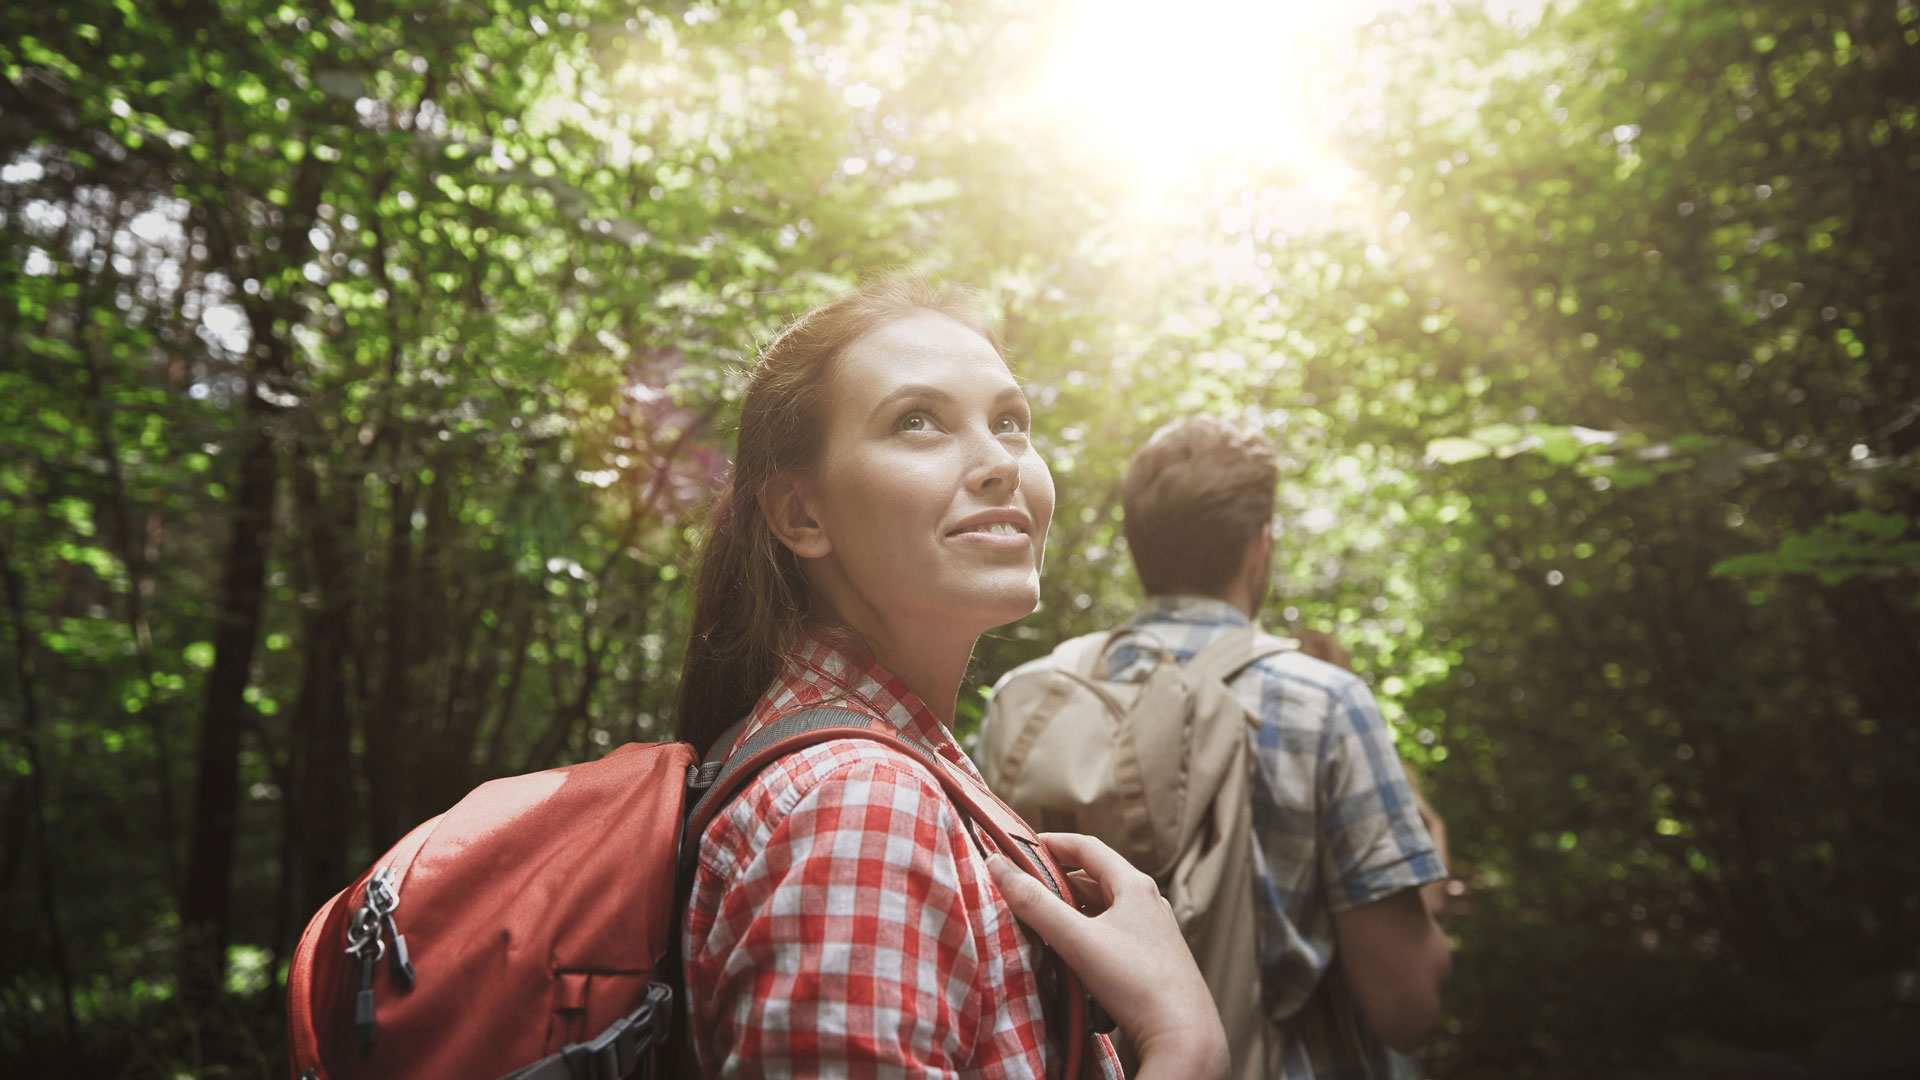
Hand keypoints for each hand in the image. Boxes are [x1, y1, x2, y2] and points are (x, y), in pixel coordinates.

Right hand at [988, 832, 1228, 1079]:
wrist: (1183, 1035)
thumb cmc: (1135, 982)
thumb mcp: (1077, 939)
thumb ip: (1035, 904)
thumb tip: (997, 866)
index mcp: (1135, 886)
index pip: (1088, 847)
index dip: (1053, 842)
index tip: (1023, 845)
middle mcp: (1150, 902)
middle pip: (1097, 878)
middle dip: (1059, 879)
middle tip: (1026, 885)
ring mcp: (1155, 931)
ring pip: (1107, 908)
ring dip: (1075, 908)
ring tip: (1044, 919)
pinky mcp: (1156, 959)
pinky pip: (1116, 933)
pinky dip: (1091, 932)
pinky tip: (1076, 953)